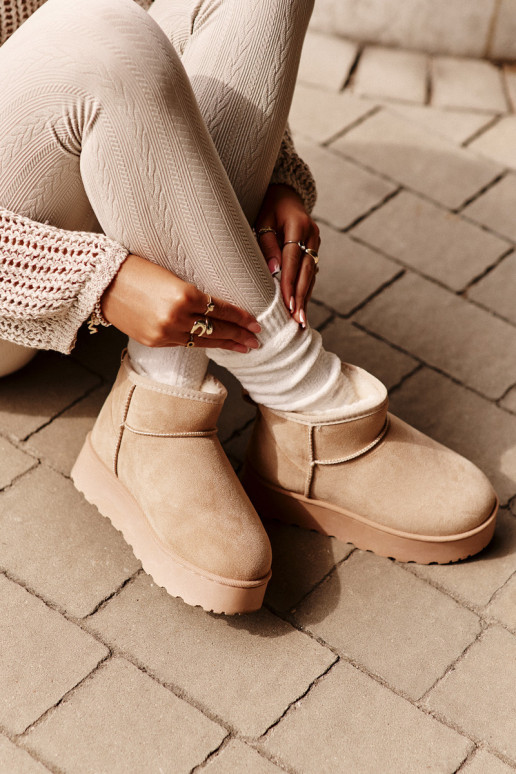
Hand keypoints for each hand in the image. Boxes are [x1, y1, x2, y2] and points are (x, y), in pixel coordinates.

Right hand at [100, 254, 260, 351]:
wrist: (101, 283)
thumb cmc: (135, 269)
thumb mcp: (170, 274)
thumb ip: (192, 292)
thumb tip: (215, 304)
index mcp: (184, 294)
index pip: (222, 309)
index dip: (241, 317)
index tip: (256, 322)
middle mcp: (176, 317)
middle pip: (217, 329)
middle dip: (240, 335)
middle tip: (257, 340)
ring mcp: (165, 332)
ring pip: (203, 341)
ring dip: (226, 344)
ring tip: (243, 348)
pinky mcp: (155, 341)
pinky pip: (185, 345)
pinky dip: (202, 345)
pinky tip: (214, 346)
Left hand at [255, 183, 319, 326]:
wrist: (285, 193)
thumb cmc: (268, 207)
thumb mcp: (262, 220)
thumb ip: (267, 244)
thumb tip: (273, 270)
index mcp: (299, 225)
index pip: (293, 260)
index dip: (290, 283)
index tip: (288, 304)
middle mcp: (312, 235)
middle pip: (306, 271)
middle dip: (302, 297)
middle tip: (298, 319)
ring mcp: (316, 243)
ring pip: (311, 275)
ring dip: (305, 298)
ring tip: (301, 320)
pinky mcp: (314, 250)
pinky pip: (310, 273)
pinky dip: (305, 290)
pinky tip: (301, 307)